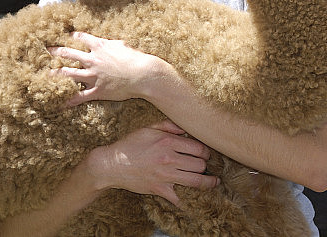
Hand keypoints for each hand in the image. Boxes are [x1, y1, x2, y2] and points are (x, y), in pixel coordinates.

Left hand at [48, 31, 160, 105]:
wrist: (143, 75)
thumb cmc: (136, 59)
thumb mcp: (124, 45)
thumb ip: (113, 44)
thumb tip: (111, 42)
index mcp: (100, 46)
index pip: (82, 38)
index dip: (74, 36)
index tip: (68, 36)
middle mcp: (93, 60)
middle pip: (70, 54)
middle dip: (57, 52)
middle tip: (48, 50)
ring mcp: (94, 76)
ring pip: (69, 74)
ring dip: (57, 74)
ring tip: (48, 74)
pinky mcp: (97, 90)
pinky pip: (80, 96)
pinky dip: (70, 100)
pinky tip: (61, 103)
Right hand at [86, 121, 218, 205]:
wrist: (112, 164)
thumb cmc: (130, 144)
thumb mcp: (149, 128)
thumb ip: (169, 125)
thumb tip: (186, 128)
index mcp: (168, 142)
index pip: (199, 148)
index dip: (206, 151)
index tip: (206, 154)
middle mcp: (169, 159)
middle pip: (200, 164)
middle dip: (205, 165)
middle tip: (206, 166)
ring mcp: (165, 176)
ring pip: (196, 181)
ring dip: (208, 182)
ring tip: (214, 182)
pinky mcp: (159, 189)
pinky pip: (179, 198)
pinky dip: (188, 200)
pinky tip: (195, 199)